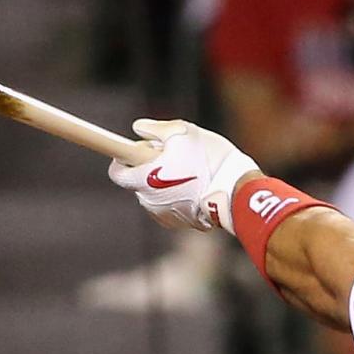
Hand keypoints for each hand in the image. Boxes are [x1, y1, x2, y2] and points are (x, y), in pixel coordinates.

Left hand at [108, 118, 256, 233]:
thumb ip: (155, 129)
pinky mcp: (180, 224)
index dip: (121, 159)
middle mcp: (148, 201)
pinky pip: (170, 207)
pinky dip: (177, 197)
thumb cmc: (208, 158)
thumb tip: (139, 128)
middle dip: (149, 168)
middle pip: (138, 182)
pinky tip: (196, 186)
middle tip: (171, 155)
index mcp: (143, 178)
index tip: (134, 151)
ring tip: (188, 171)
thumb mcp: (182, 132)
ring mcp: (163, 216)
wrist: (236, 192)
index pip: (116, 172)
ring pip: (155, 195)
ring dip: (163, 183)